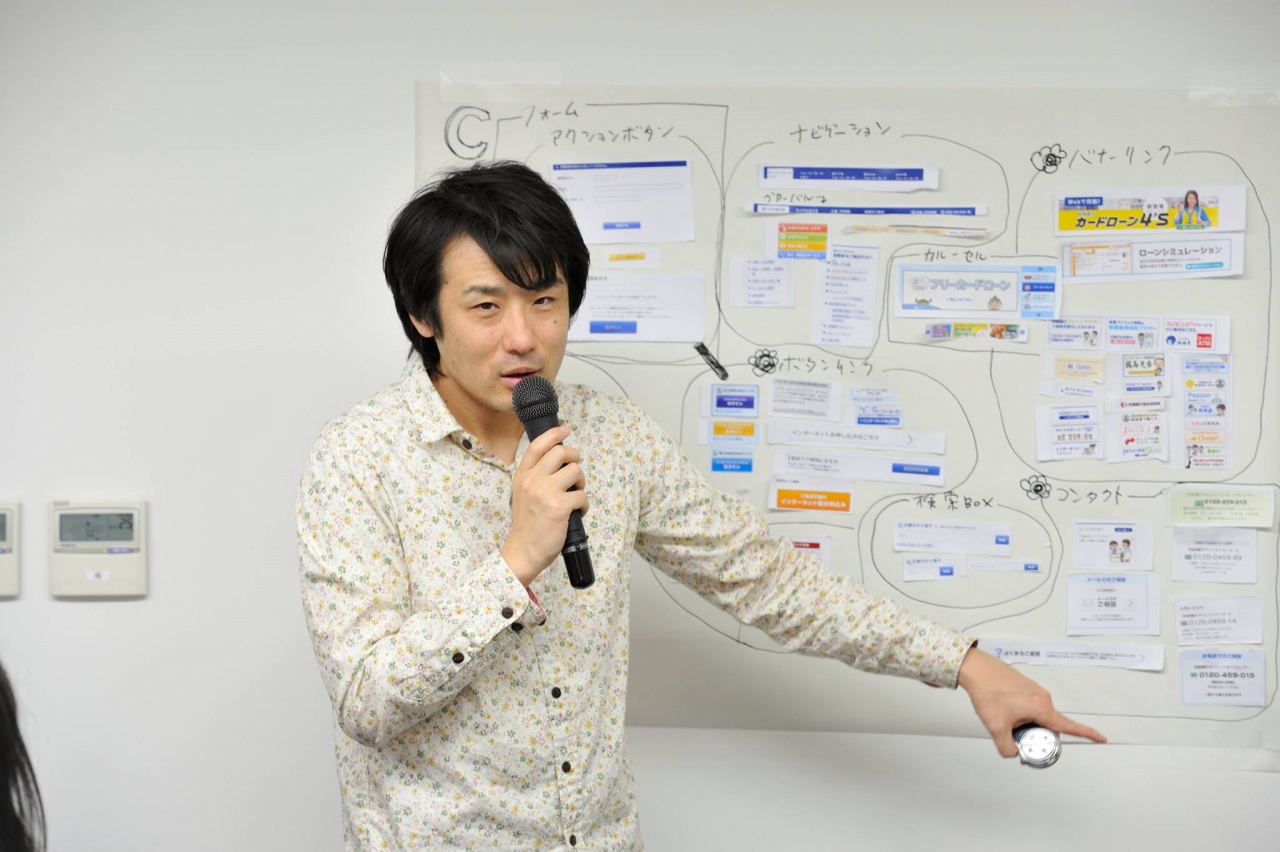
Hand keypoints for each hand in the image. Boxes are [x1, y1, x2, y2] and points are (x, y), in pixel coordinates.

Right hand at [500, 426, 589, 585]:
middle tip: (575, 472)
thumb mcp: (522, 494)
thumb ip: (535, 476)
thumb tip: (558, 460)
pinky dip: (584, 504)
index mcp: (522, 476)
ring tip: (576, 495)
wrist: (523, 551)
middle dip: (575, 458)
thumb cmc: (527, 524)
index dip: (554, 434)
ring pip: (575, 471)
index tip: (565, 430)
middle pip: (561, 452)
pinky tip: (577, 512)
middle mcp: (532, 481)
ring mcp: (545, 493)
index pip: (538, 445)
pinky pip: (582, 495)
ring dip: (581, 482)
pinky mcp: (559, 507)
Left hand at [957, 647, 1105, 757]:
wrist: (977, 669)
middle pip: (1050, 727)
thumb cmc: (987, 691)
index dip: (1087, 734)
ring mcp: (1035, 692)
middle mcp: (1042, 698)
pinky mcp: (1027, 689)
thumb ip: (1007, 748)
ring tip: (1006, 722)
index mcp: (1041, 708)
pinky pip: (1030, 709)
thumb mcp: (996, 727)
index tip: (1102, 738)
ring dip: (1027, 726)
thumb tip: (1014, 753)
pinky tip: (1005, 713)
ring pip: (1038, 718)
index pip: (1069, 726)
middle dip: (1037, 737)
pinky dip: (1021, 716)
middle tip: (1017, 739)